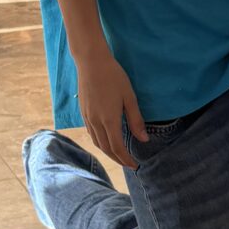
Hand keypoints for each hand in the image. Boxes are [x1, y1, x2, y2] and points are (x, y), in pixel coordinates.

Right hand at [76, 48, 146, 169]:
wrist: (91, 62)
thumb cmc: (114, 76)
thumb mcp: (129, 97)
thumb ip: (136, 120)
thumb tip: (144, 140)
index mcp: (109, 120)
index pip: (118, 148)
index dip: (126, 159)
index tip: (135, 165)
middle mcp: (96, 122)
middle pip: (106, 149)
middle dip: (118, 159)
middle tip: (129, 164)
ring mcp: (87, 118)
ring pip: (97, 143)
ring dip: (108, 152)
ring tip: (119, 156)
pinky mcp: (83, 113)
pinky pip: (92, 134)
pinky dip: (100, 142)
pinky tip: (107, 140)